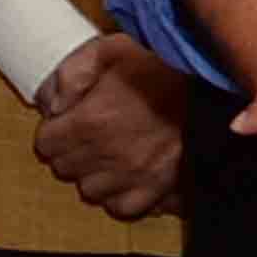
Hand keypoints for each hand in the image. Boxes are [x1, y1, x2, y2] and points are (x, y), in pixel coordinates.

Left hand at [27, 33, 195, 217]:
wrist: (210, 82)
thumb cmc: (160, 62)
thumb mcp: (108, 49)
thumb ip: (71, 74)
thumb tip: (50, 104)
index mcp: (92, 120)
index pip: (46, 144)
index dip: (53, 130)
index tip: (64, 122)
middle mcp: (110, 154)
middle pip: (64, 169)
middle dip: (68, 151)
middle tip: (83, 134)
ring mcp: (135, 174)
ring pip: (90, 191)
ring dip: (90, 173)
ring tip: (102, 154)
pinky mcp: (159, 187)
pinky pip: (123, 207)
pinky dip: (117, 195)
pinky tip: (121, 176)